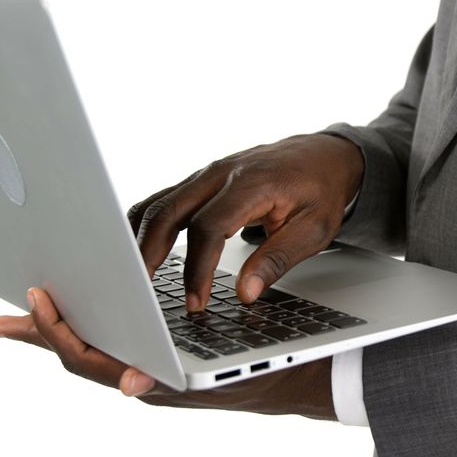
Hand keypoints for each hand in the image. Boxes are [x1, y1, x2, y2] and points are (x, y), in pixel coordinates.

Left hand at [0, 288, 335, 418]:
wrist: (292, 380)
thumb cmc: (264, 370)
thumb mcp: (231, 365)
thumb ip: (179, 378)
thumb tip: (127, 386)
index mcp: (153, 382)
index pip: (89, 360)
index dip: (58, 334)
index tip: (38, 302)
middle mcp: (144, 378)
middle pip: (79, 355)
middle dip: (41, 335)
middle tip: (2, 320)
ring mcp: (148, 368)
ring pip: (93, 348)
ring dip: (57, 332)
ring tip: (24, 316)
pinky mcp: (156, 357)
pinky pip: (114, 342)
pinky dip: (89, 326)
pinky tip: (84, 312)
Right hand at [127, 134, 363, 309]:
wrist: (323, 155)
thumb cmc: (320, 189)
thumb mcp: (314, 229)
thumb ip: (278, 259)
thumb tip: (246, 292)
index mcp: (251, 183)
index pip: (209, 228)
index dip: (197, 268)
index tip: (196, 301)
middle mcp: (221, 173)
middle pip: (169, 211)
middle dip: (150, 255)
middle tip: (142, 294)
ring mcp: (207, 174)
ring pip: (159, 204)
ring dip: (141, 240)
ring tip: (133, 278)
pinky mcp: (201, 180)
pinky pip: (164, 200)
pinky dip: (148, 226)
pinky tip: (141, 251)